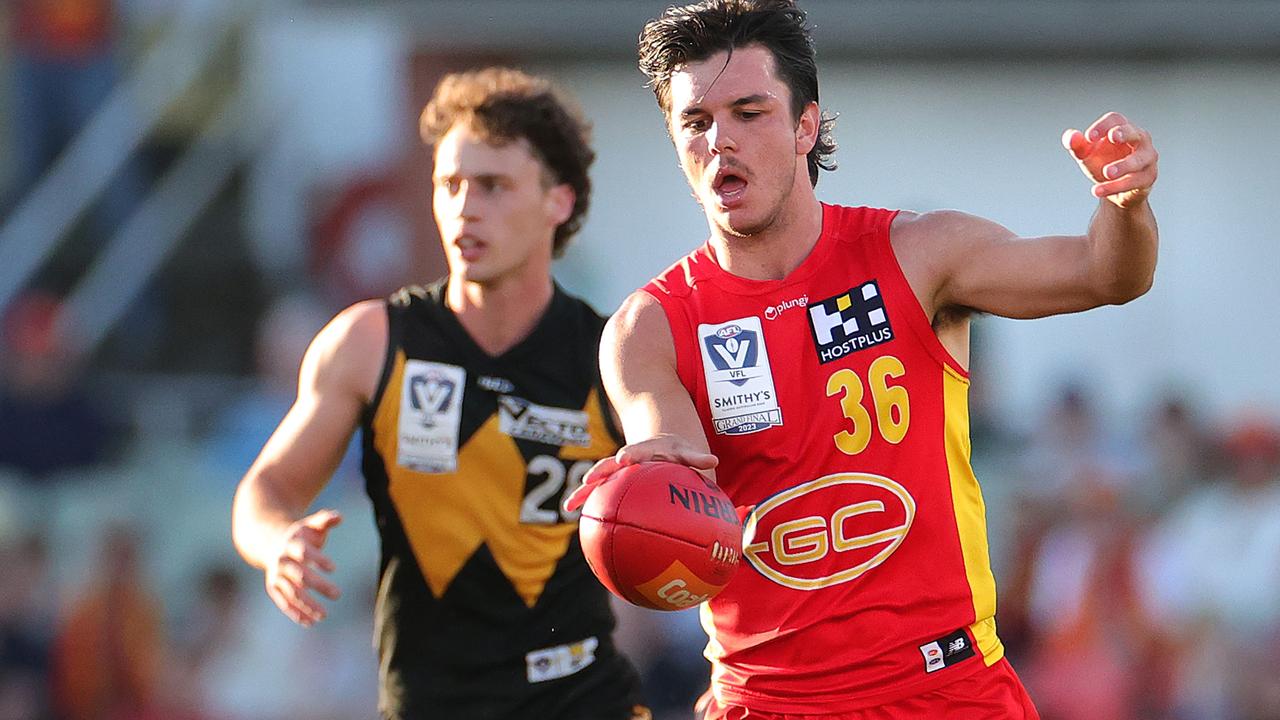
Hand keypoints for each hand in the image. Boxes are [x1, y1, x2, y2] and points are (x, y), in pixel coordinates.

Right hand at [265, 509, 342, 625]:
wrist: (270, 542)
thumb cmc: (300, 535)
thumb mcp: (311, 524)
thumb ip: (325, 519)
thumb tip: (338, 516)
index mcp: (291, 543)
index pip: (303, 552)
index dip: (317, 559)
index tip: (333, 568)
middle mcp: (281, 561)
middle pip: (300, 575)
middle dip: (318, 585)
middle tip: (338, 594)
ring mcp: (276, 575)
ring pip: (292, 592)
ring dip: (307, 605)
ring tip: (324, 615)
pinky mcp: (273, 587)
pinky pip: (284, 602)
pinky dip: (295, 612)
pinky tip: (309, 622)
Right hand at [564, 434, 717, 512]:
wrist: (658, 444)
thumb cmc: (675, 451)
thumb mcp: (686, 451)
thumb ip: (696, 457)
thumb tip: (713, 460)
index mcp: (645, 450)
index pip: (637, 451)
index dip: (630, 454)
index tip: (623, 459)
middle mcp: (627, 459)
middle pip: (610, 464)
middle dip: (600, 471)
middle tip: (589, 479)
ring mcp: (617, 471)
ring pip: (598, 480)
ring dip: (584, 490)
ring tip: (570, 504)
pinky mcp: (612, 481)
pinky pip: (597, 492)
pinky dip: (585, 501)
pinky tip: (574, 516)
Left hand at [1062, 112, 1157, 208]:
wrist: (1113, 188)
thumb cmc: (1102, 162)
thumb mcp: (1086, 154)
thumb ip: (1076, 145)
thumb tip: (1071, 137)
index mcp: (1122, 128)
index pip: (1115, 120)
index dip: (1103, 126)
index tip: (1089, 137)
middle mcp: (1139, 139)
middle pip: (1134, 133)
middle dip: (1124, 133)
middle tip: (1113, 137)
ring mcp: (1147, 158)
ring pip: (1138, 161)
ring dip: (1122, 166)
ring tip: (1106, 173)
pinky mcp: (1148, 177)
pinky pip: (1134, 181)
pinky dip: (1116, 186)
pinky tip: (1098, 190)